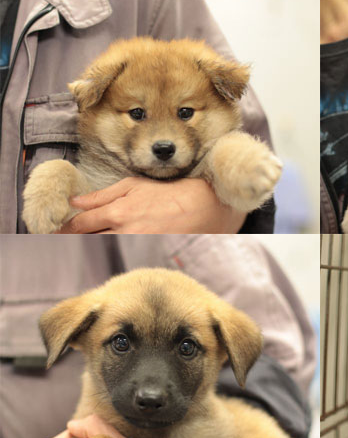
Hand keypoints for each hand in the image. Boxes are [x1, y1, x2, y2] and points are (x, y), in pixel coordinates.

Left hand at [57, 177, 245, 233]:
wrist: (200, 207)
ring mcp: (136, 244)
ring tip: (88, 240)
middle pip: (89, 240)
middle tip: (62, 237)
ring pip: (105, 247)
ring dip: (94, 243)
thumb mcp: (132, 186)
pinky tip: (114, 244)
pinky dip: (115, 247)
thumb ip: (102, 196)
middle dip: (74, 238)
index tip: (57, 230)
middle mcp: (124, 232)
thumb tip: (76, 202)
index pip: (80, 224)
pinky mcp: (147, 251)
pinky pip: (124, 251)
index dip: (66, 228)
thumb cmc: (167, 193)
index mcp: (117, 212)